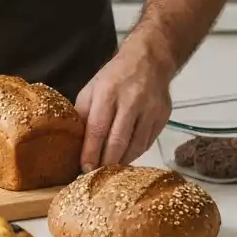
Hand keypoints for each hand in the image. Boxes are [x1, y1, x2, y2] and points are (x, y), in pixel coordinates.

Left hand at [75, 47, 172, 169]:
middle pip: (118, 141)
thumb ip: (83, 113)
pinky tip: (125, 158)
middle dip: (106, 162)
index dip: (90, 151)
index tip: (84, 168)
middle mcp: (131, 101)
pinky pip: (147, 143)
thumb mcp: (93, 88)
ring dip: (121, 162)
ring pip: (135, 146)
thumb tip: (73, 141)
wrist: (149, 60)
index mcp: (108, 92)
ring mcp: (150, 110)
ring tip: (110, 170)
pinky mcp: (163, 117)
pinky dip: (135, 154)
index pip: (98, 128)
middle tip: (96, 175)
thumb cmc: (114, 76)